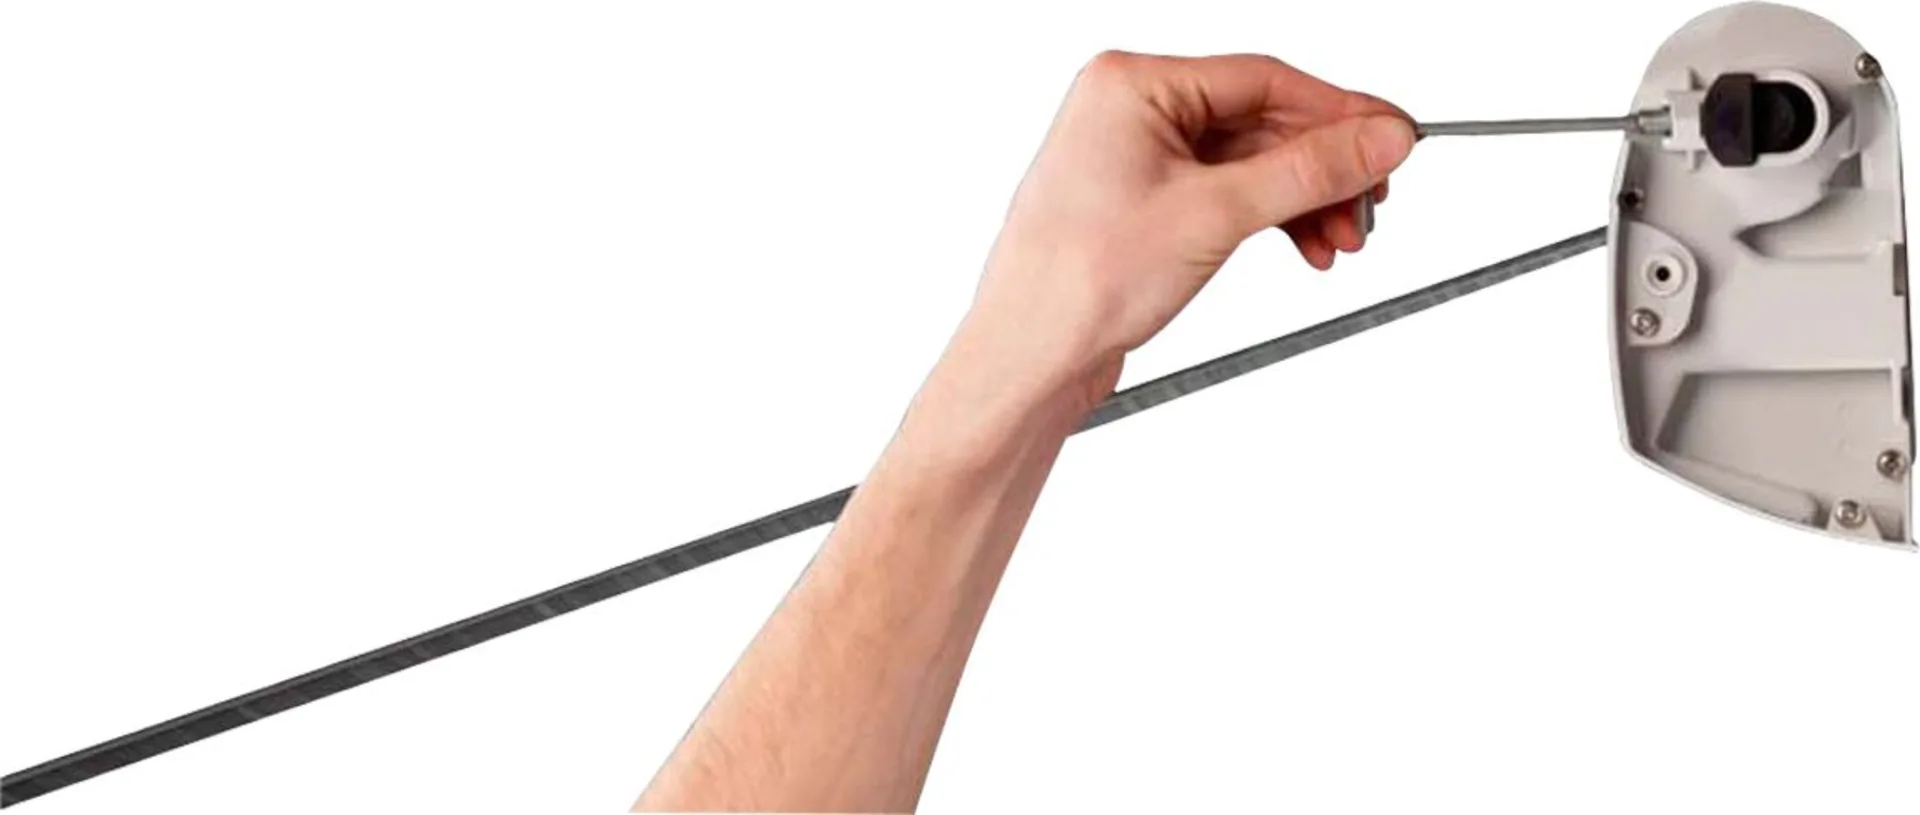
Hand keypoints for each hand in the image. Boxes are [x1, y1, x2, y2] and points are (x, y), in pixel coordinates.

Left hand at [956, 51, 1416, 410]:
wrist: (1028, 357)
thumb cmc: (1077, 282)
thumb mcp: (1214, 216)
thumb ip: (1306, 172)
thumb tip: (1378, 138)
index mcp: (1131, 84)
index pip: (1263, 79)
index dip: (1339, 112)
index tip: (1395, 140)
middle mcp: (1130, 110)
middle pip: (1261, 121)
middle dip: (1323, 169)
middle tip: (1373, 204)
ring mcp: (1135, 157)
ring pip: (1249, 163)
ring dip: (1303, 199)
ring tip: (1341, 239)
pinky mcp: (1143, 204)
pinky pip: (1227, 193)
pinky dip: (1270, 219)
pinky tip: (1304, 246)